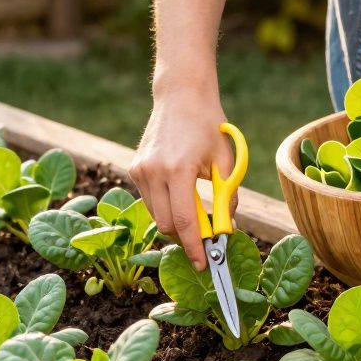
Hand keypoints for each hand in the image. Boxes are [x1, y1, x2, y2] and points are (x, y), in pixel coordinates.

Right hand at [129, 88, 232, 269]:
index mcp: (178, 169)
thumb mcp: (226, 161)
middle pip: (166, 224)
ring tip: (196, 211)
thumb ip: (226, 198)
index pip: (183, 222)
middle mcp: (153, 172)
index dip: (194, 247)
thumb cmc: (208, 125)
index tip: (204, 264)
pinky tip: (180, 193)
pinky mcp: (134, 169)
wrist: (181, 96)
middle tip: (207, 239)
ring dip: (175, 222)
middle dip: (186, 237)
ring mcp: (140, 170)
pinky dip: (166, 206)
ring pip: (155, 215)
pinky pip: (150, 201)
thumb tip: (226, 229)